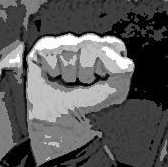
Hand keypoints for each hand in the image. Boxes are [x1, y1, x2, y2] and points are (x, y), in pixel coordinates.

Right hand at [26, 34, 133, 164]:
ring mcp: (65, 45)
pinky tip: (53, 77)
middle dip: (86, 69)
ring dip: (69, 72)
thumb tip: (116, 56)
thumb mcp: (116, 92)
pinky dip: (52, 68)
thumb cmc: (88, 106)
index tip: (102, 80)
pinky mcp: (44, 49)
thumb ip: (123, 72)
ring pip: (69, 46)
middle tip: (82, 84)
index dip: (106, 64)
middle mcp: (86, 44)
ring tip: (68, 82)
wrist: (59, 124)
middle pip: (89, 43)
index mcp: (107, 50)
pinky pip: (49, 49)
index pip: (112, 44)